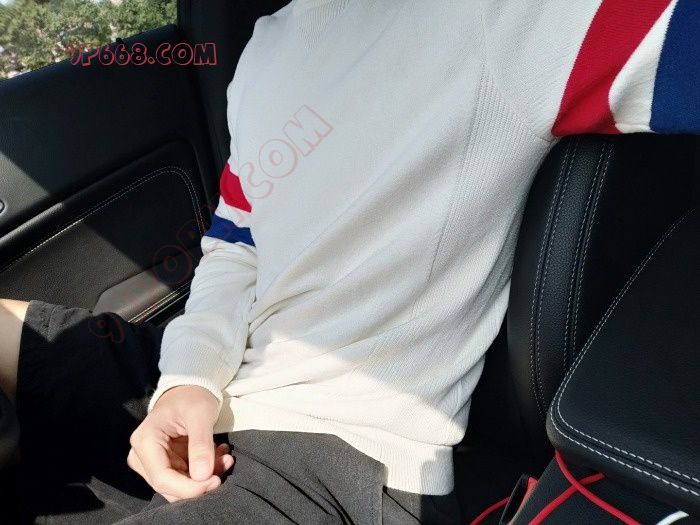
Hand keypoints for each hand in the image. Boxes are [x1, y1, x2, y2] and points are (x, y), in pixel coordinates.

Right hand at [127, 385, 233, 501]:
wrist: (189, 390)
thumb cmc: (192, 396)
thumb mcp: (200, 414)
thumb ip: (201, 444)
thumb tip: (202, 476)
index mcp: (145, 441)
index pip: (162, 479)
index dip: (190, 488)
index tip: (216, 481)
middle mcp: (141, 456)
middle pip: (169, 486)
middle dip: (200, 482)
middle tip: (225, 463)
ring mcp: (152, 461)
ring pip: (179, 485)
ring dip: (205, 476)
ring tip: (224, 456)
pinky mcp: (165, 463)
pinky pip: (185, 478)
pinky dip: (205, 470)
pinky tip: (218, 454)